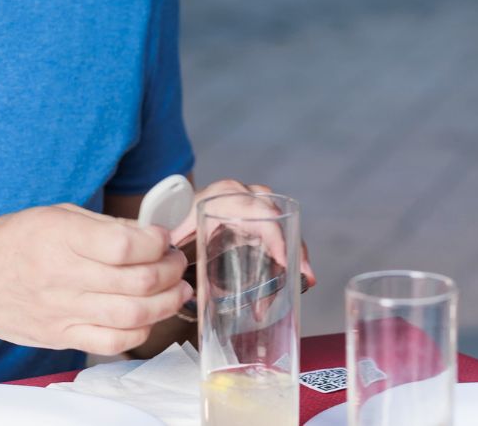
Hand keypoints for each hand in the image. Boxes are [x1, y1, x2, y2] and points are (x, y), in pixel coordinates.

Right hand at [0, 204, 191, 355]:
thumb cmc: (8, 243)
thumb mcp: (52, 214)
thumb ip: (101, 225)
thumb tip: (148, 233)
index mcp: (59, 237)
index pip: (125, 246)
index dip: (156, 242)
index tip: (162, 237)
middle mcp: (62, 276)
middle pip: (137, 282)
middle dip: (170, 270)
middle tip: (175, 262)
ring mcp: (62, 312)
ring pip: (132, 315)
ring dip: (165, 302)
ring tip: (174, 289)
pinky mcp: (62, 337)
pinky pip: (113, 342)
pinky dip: (140, 331)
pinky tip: (147, 316)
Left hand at [169, 179, 316, 289]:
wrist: (187, 202)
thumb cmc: (184, 212)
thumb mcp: (181, 222)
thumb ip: (176, 237)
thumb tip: (169, 258)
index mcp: (228, 195)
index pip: (257, 212)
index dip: (273, 235)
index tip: (282, 258)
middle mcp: (249, 198)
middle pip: (278, 221)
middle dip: (293, 248)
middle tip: (304, 276)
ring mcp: (260, 209)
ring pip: (286, 230)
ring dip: (297, 256)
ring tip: (308, 281)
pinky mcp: (265, 223)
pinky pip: (284, 236)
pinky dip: (294, 256)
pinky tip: (304, 277)